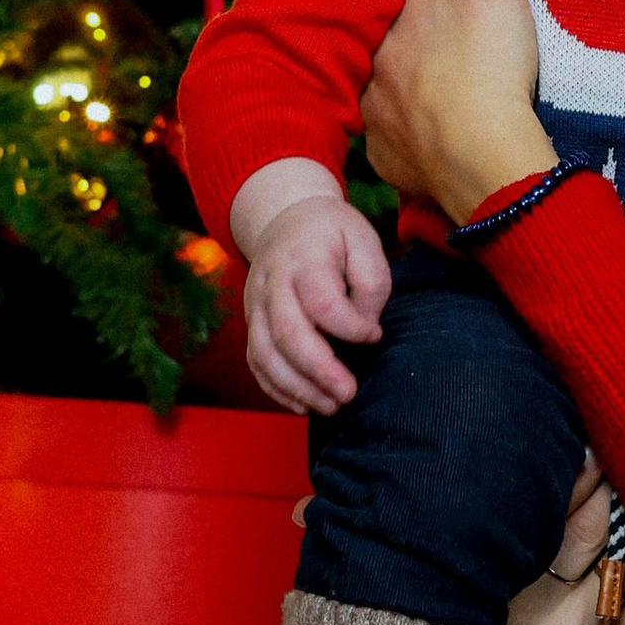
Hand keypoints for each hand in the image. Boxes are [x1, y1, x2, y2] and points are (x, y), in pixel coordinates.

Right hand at [244, 191, 391, 415]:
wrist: (286, 217)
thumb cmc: (333, 234)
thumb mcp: (364, 239)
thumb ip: (371, 284)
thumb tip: (365, 328)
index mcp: (304, 257)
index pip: (322, 302)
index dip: (350, 327)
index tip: (373, 335)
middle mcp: (272, 282)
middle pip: (287, 333)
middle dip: (319, 371)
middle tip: (348, 394)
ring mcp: (255, 304)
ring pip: (265, 353)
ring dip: (296, 387)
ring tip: (330, 407)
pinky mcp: (250, 321)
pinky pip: (255, 361)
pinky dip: (275, 388)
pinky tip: (302, 405)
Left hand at [362, 0, 554, 222]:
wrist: (487, 161)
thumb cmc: (486, 61)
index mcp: (391, 20)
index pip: (405, 0)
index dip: (430, 0)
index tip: (458, 7)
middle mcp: (371, 70)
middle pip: (397, 50)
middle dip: (420, 50)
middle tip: (459, 57)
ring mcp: (379, 124)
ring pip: (394, 100)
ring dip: (418, 99)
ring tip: (454, 99)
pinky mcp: (394, 166)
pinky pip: (403, 149)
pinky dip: (422, 144)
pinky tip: (447, 140)